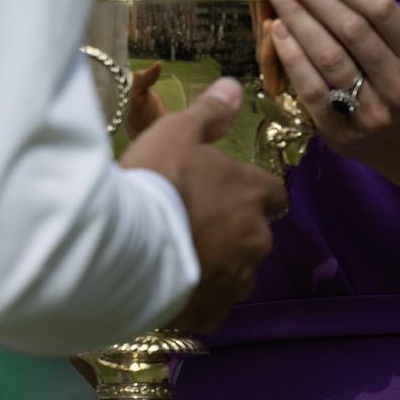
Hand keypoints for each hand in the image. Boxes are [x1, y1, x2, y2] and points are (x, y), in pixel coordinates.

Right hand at [119, 76, 285, 332]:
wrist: (123, 243)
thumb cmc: (157, 179)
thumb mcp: (178, 131)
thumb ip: (209, 112)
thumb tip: (235, 86)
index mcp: (253, 193)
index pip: (275, 194)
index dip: (256, 193)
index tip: (232, 191)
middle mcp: (256, 239)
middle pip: (255, 235)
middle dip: (233, 230)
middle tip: (194, 222)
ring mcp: (236, 279)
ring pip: (237, 271)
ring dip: (219, 264)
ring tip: (181, 255)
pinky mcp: (213, 312)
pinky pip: (214, 305)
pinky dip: (200, 297)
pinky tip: (173, 285)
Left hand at [265, 0, 399, 177]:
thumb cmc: (399, 79)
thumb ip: (372, 11)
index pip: (380, 9)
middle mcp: (396, 83)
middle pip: (350, 29)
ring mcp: (370, 111)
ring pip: (329, 58)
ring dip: (298, 19)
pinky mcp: (342, 134)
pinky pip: (313, 91)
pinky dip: (292, 58)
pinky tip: (277, 32)